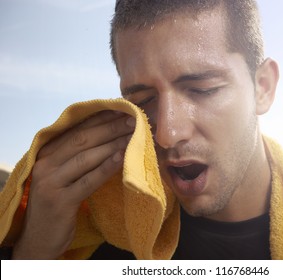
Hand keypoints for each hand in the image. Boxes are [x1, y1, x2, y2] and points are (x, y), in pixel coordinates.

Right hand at [12, 110, 134, 258]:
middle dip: (110, 127)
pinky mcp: (60, 201)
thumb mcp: (63, 173)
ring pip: (86, 157)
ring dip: (113, 144)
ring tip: (133, 135)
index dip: (100, 118)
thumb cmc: (57, 200)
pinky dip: (106, 167)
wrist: (40, 237)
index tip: (122, 109)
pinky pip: (89, 181)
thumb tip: (109, 133)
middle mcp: (45, 163)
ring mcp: (51, 182)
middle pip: (83, 140)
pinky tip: (122, 157)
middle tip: (133, 119)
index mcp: (46, 152)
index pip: (77, 129)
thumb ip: (78, 154)